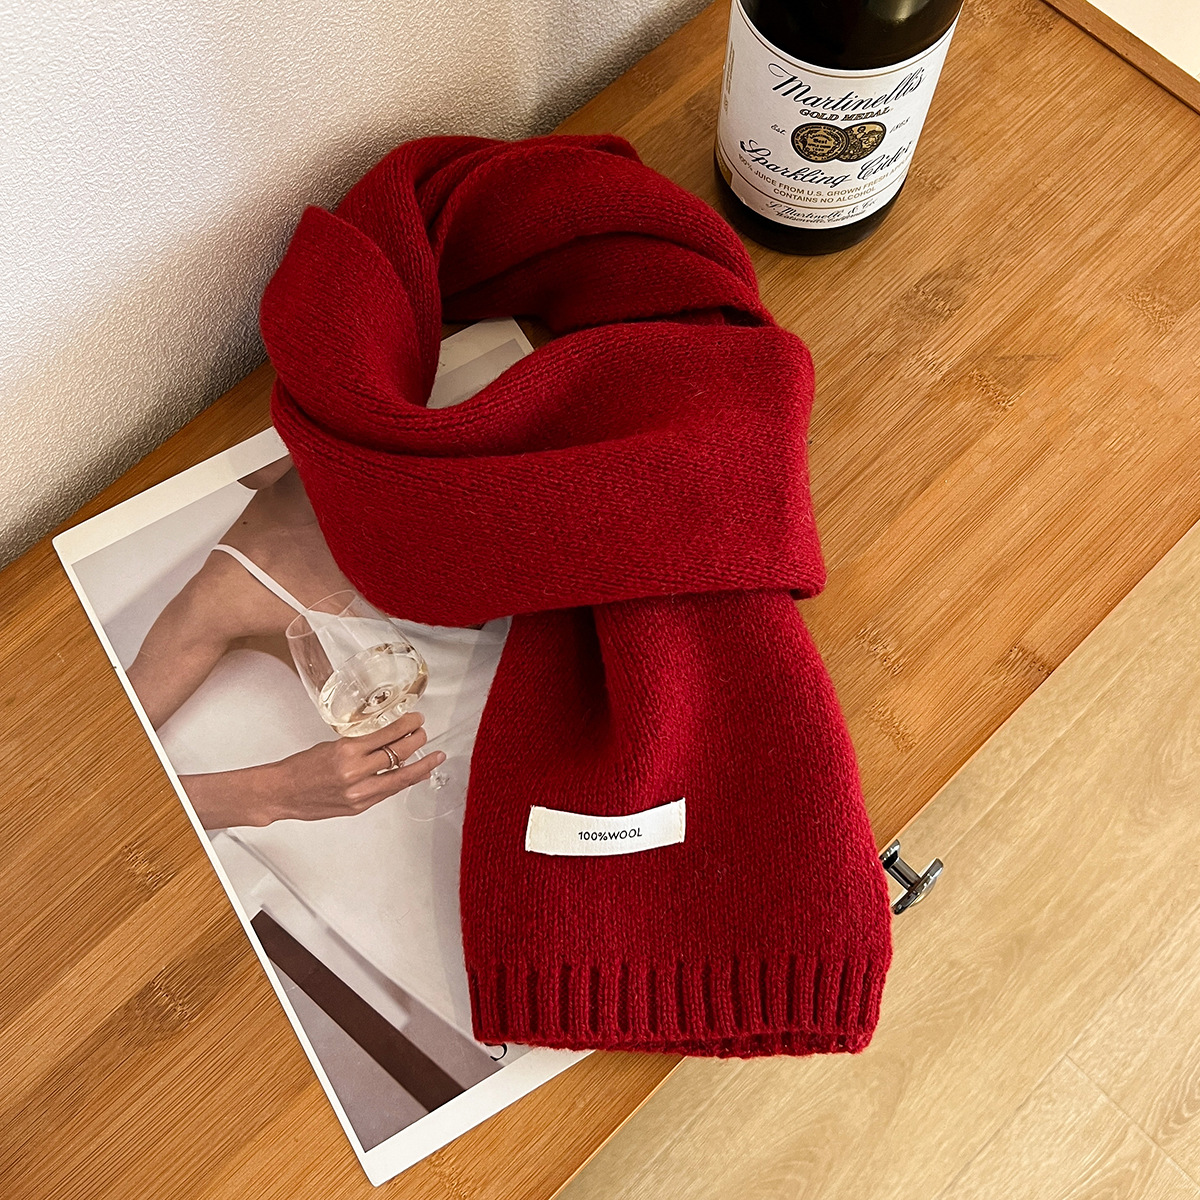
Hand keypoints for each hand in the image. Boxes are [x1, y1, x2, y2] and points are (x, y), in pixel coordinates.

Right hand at [183, 711, 443, 827]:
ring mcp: (358, 793)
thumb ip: (360, 745)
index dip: (407, 726)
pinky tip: (414, 774)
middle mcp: (355, 773)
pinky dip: (402, 781)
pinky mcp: (358, 807)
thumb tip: (387, 739)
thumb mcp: (331, 745)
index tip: (416, 720)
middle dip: (417, 743)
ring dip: (420, 766)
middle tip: (425, 734)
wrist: (281, 793)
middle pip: (399, 756)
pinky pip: (387, 792)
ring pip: (399, 778)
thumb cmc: (300, 767)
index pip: (387, 735)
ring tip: (433, 757)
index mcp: (347, 751)